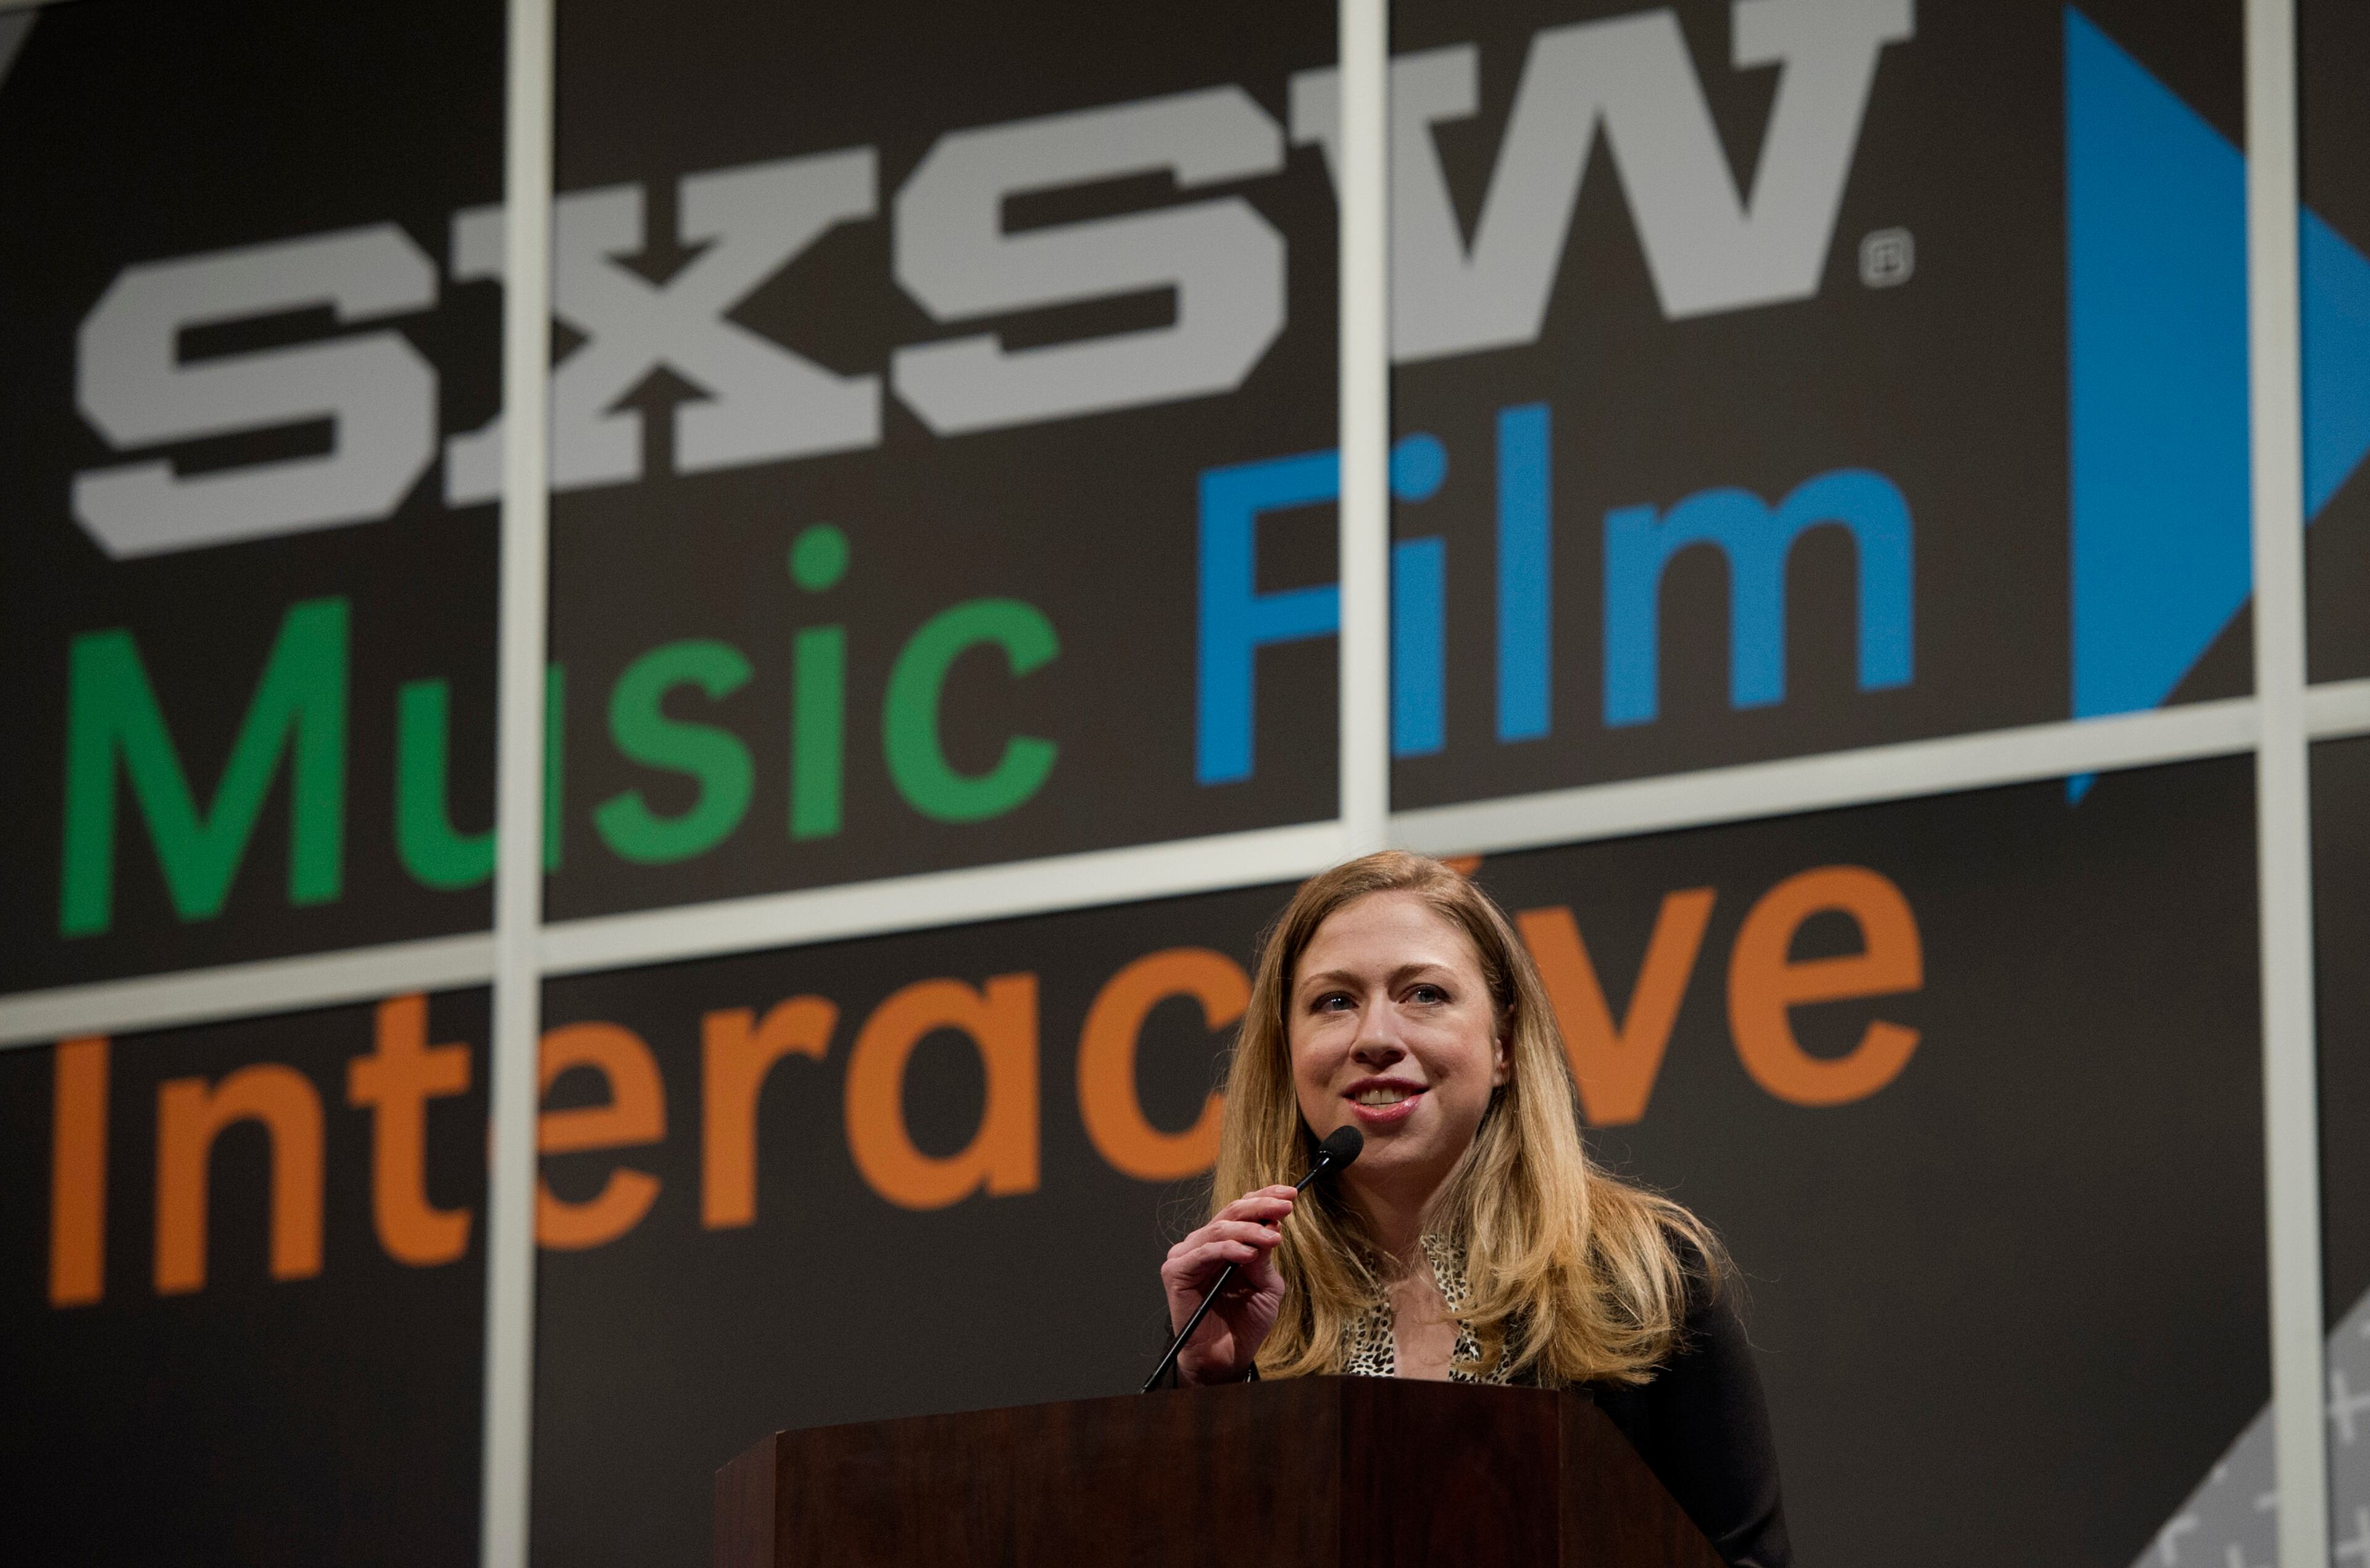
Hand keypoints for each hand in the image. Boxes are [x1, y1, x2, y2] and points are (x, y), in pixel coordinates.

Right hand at [1160, 1186, 1298, 1383]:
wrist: (1225, 1359)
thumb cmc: (1245, 1323)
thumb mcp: (1266, 1285)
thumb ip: (1265, 1256)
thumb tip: (1271, 1225)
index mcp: (1224, 1243)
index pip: (1242, 1210)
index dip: (1265, 1197)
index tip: (1291, 1194)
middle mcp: (1203, 1244)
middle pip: (1231, 1212)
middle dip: (1261, 1206)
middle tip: (1286, 1206)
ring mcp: (1187, 1256)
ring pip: (1219, 1229)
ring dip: (1249, 1230)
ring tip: (1272, 1237)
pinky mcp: (1176, 1272)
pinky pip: (1204, 1252)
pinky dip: (1228, 1249)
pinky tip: (1248, 1253)